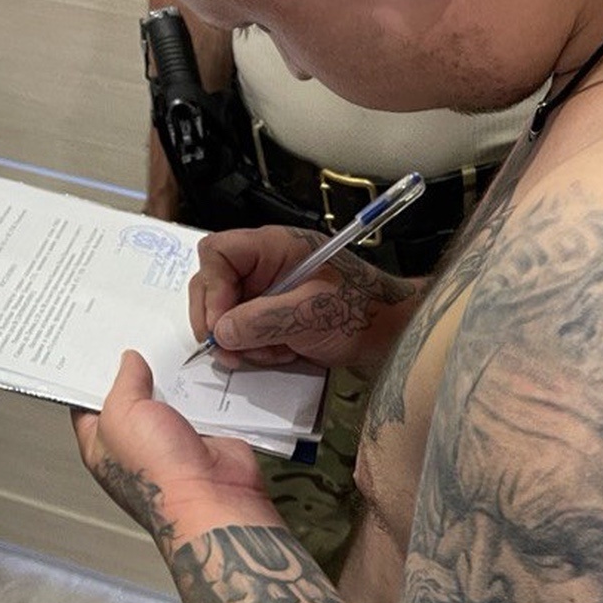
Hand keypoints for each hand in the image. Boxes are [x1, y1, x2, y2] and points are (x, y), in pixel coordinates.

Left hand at [71, 351, 281, 557]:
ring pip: (168, 394)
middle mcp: (135, 442)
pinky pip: (200, 401)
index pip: (87, 402)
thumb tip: (129, 362)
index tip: (97, 346)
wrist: (212, 496)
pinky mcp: (203, 433)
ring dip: (173, 378)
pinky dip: (202, 387)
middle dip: (137, 369)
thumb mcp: (122, 413)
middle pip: (131, 394)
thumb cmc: (158, 475)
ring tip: (172, 354)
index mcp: (102, 442)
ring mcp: (171, 437)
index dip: (90, 374)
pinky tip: (199, 374)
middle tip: (139, 342)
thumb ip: (124, 382)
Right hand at [189, 226, 422, 371]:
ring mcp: (267, 291)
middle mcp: (265, 265)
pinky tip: (282, 355)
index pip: (218, 253)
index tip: (220, 323)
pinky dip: (255, 349)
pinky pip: (244, 331)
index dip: (212, 287)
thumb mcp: (310, 314)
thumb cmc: (360, 312)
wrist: (391, 332)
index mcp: (274, 247)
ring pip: (225, 313)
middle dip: (219, 320)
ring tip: (272, 354)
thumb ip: (262, 321)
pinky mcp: (272, 315)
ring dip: (240, 341)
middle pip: (213, 284)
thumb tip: (220, 332)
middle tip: (231, 351)